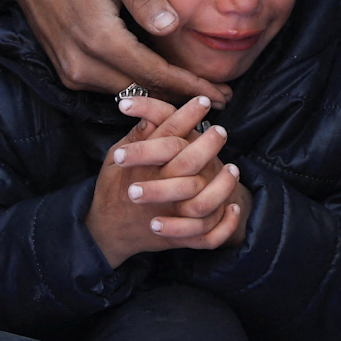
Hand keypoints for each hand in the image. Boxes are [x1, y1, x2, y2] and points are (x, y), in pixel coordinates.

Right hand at [12, 0, 228, 105]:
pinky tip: (162, 82)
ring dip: (162, 95)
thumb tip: (171, 25)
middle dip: (182, 97)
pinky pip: (109, 87)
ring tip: (198, 92)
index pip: (155, 74)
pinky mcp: (67, 72)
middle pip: (143, 91)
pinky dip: (138, 88)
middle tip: (220, 98)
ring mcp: (71, 72)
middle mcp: (81, 63)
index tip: (221, 94)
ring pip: (127, 93)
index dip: (190, 86)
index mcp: (99, 38)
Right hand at [86, 96, 243, 266]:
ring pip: (204, 202)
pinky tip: (233, 208)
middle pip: (189, 162)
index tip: (202, 102)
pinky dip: (223, 225)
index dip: (186, 115)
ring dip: (223, 185)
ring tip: (233, 168)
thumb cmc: (113, 188)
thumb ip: (135, 137)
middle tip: (221, 130)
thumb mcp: (113, 158)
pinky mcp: (178, 239)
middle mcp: (156, 190)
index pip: (167, 134)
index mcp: (140, 167)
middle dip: (208, 143)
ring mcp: (169, 216)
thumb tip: (151, 111)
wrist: (107, 232)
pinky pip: (207, 236)